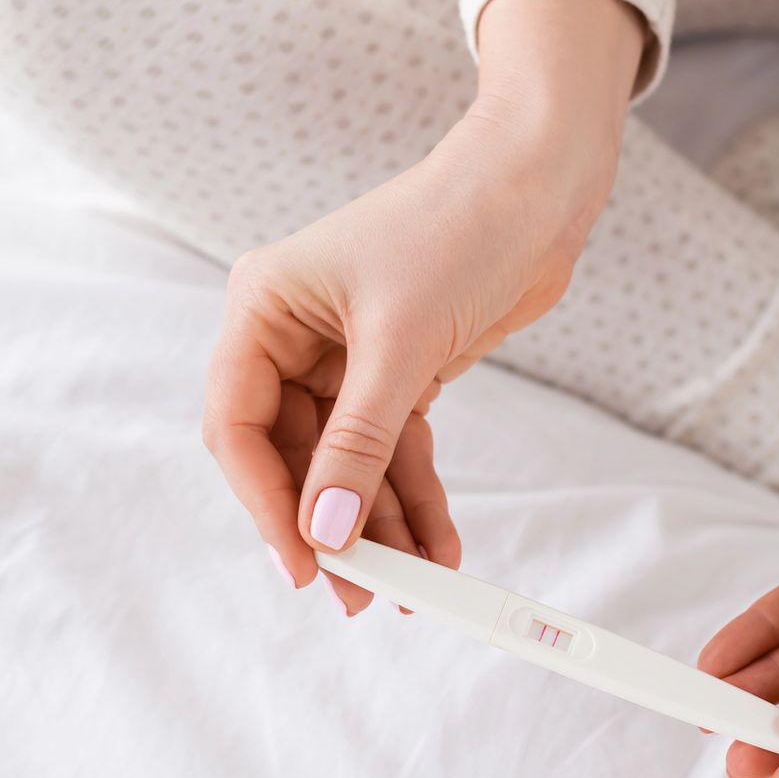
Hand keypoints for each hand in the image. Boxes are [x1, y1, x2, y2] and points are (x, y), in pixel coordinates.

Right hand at [203, 0, 646, 610]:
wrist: (542, 184)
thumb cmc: (458, 228)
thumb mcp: (399, 346)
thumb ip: (357, 446)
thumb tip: (325, 532)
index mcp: (263, 309)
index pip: (236, 425)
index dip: (264, 500)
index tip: (301, 562)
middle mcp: (291, 335)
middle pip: (290, 456)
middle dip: (328, 524)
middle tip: (358, 593)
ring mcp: (344, 358)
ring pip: (347, 465)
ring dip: (379, 525)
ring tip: (412, 586)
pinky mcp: (397, 372)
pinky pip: (393, 453)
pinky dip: (415, 499)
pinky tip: (438, 548)